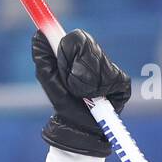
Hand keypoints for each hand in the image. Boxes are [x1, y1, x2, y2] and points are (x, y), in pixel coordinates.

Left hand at [31, 29, 130, 157]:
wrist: (79, 127)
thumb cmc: (62, 103)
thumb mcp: (48, 79)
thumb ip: (44, 56)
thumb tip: (38, 34)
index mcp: (80, 53)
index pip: (78, 37)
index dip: (67, 51)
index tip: (61, 65)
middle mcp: (98, 58)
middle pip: (89, 47)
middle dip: (74, 70)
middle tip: (71, 86)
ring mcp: (112, 69)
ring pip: (99, 65)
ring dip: (85, 84)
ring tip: (83, 95)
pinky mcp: (123, 83)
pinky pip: (112, 80)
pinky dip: (99, 91)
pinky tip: (97, 99)